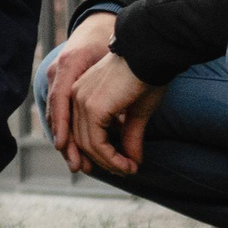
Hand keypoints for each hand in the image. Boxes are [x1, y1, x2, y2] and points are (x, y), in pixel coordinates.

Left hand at [46, 15, 161, 175]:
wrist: (152, 55)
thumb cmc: (148, 76)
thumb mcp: (137, 111)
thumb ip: (129, 135)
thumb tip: (133, 162)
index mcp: (82, 93)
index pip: (81, 130)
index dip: (96, 152)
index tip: (116, 166)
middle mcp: (76, 96)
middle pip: (81, 141)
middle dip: (102, 161)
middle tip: (123, 171)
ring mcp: (82, 101)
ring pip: (89, 146)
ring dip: (109, 163)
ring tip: (128, 169)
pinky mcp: (93, 108)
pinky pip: (97, 144)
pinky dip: (111, 159)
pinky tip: (128, 165)